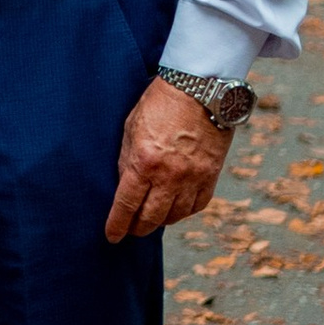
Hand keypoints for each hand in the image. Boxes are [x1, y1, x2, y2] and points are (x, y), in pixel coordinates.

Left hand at [105, 76, 234, 242]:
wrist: (199, 88)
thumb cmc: (160, 103)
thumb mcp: (130, 128)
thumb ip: (126, 161)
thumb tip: (124, 188)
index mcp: (145, 161)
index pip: (126, 205)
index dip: (117, 225)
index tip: (112, 236)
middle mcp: (170, 175)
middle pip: (151, 218)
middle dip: (138, 228)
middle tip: (131, 229)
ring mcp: (193, 177)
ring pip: (175, 216)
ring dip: (160, 221)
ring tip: (152, 218)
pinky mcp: (211, 175)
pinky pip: (196, 206)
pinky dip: (183, 211)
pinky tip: (175, 208)